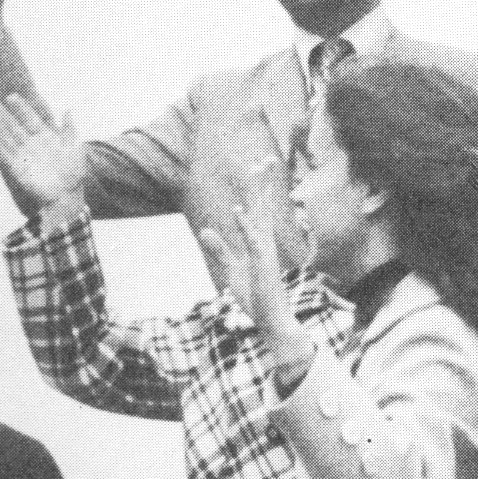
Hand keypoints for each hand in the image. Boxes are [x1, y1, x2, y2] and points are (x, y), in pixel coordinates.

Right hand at [0, 94, 89, 213]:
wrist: (66, 194)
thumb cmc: (73, 172)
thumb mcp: (75, 149)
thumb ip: (69, 130)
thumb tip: (67, 109)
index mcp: (47, 137)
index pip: (32, 118)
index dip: (22, 108)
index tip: (12, 96)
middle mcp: (33, 143)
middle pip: (16, 125)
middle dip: (5, 114)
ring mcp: (24, 154)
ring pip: (8, 137)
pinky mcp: (17, 167)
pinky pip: (6, 154)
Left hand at [200, 158, 306, 365]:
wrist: (272, 320)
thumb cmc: (255, 296)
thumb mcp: (231, 270)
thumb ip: (219, 249)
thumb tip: (205, 229)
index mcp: (259, 242)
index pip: (258, 210)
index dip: (259, 188)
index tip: (260, 166)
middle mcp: (265, 242)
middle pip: (264, 206)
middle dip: (264, 182)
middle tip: (267, 158)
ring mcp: (265, 251)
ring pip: (261, 216)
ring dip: (258, 193)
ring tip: (256, 172)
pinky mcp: (262, 263)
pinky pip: (252, 239)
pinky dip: (245, 224)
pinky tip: (237, 209)